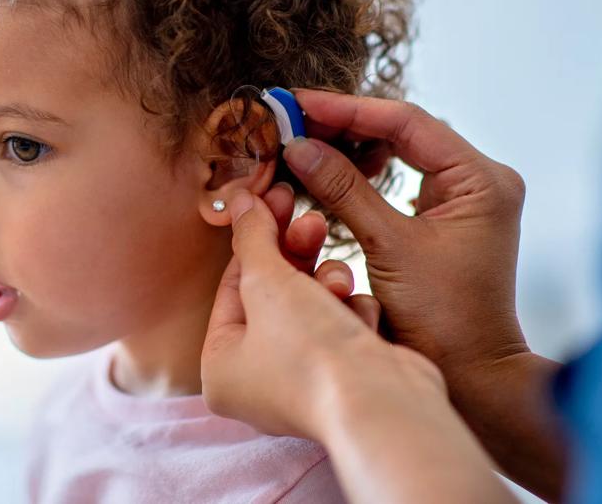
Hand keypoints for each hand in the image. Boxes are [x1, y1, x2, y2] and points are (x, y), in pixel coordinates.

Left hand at [201, 190, 444, 440]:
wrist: (381, 403)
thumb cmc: (310, 352)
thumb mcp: (268, 282)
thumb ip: (252, 237)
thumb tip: (237, 199)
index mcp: (220, 367)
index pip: (233, 285)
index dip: (255, 236)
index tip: (273, 197)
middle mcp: (257, 380)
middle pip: (273, 292)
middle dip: (297, 254)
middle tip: (311, 217)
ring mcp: (304, 380)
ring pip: (313, 304)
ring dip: (329, 283)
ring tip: (339, 283)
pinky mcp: (347, 376)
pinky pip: (343, 327)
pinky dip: (354, 316)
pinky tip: (361, 321)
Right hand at [283, 89, 529, 381]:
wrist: (472, 374)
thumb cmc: (443, 320)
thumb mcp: (388, 246)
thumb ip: (344, 191)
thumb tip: (300, 147)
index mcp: (480, 179)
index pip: (408, 122)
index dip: (348, 110)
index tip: (301, 104)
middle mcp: (479, 180)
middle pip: (405, 131)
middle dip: (346, 126)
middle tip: (294, 120)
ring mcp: (465, 198)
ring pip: (401, 153)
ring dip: (353, 148)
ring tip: (305, 143)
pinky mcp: (447, 218)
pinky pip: (401, 180)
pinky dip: (365, 175)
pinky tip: (331, 173)